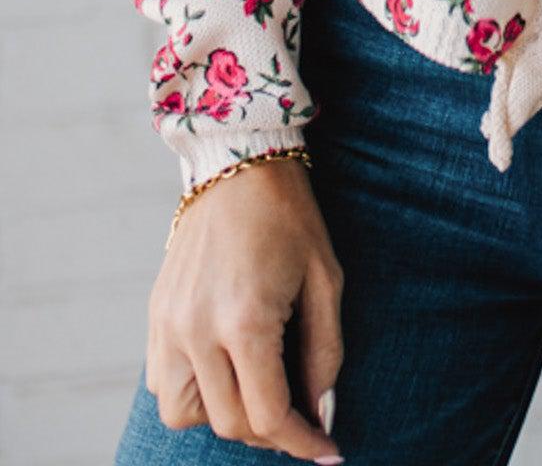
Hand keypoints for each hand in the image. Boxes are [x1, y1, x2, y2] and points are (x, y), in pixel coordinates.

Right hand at [146, 154, 343, 458]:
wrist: (238, 164)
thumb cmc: (291, 218)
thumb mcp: (325, 283)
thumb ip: (325, 355)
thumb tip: (321, 416)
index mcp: (244, 320)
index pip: (268, 416)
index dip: (302, 443)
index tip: (327, 452)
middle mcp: (196, 330)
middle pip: (230, 423)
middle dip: (271, 431)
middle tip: (302, 418)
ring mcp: (168, 325)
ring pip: (186, 415)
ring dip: (226, 415)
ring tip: (259, 387)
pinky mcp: (154, 316)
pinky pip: (164, 384)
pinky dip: (195, 392)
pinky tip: (226, 367)